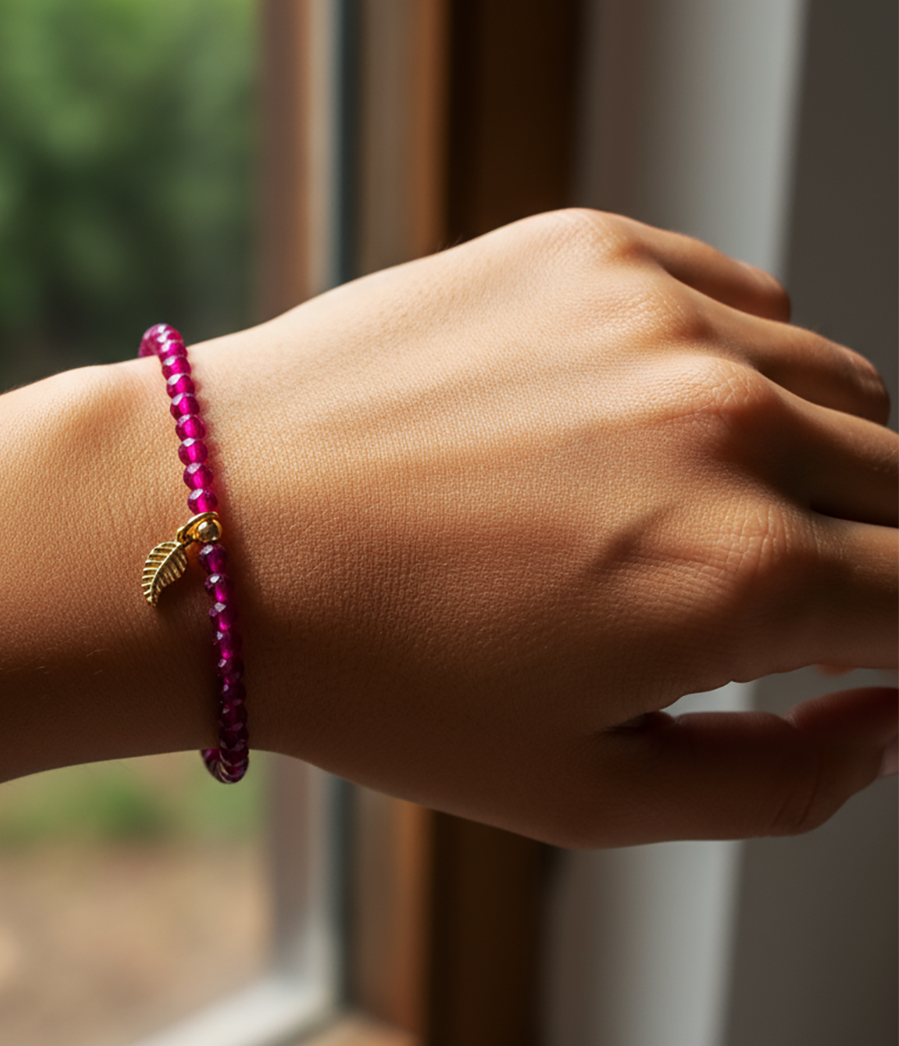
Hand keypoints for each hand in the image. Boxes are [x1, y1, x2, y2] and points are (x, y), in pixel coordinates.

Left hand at [198, 208, 898, 844]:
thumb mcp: (581, 794)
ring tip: (686, 507)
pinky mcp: (587, 251)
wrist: (214, 529)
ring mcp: (655, 317)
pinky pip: (740, 299)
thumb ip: (775, 782)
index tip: (865, 650)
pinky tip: (642, 418)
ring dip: (805, 456)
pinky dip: (733, 363)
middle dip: (873, 554)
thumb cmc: (373, 676)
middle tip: (766, 593)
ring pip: (837, 384)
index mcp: (738, 577)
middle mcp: (723, 425)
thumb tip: (878, 720)